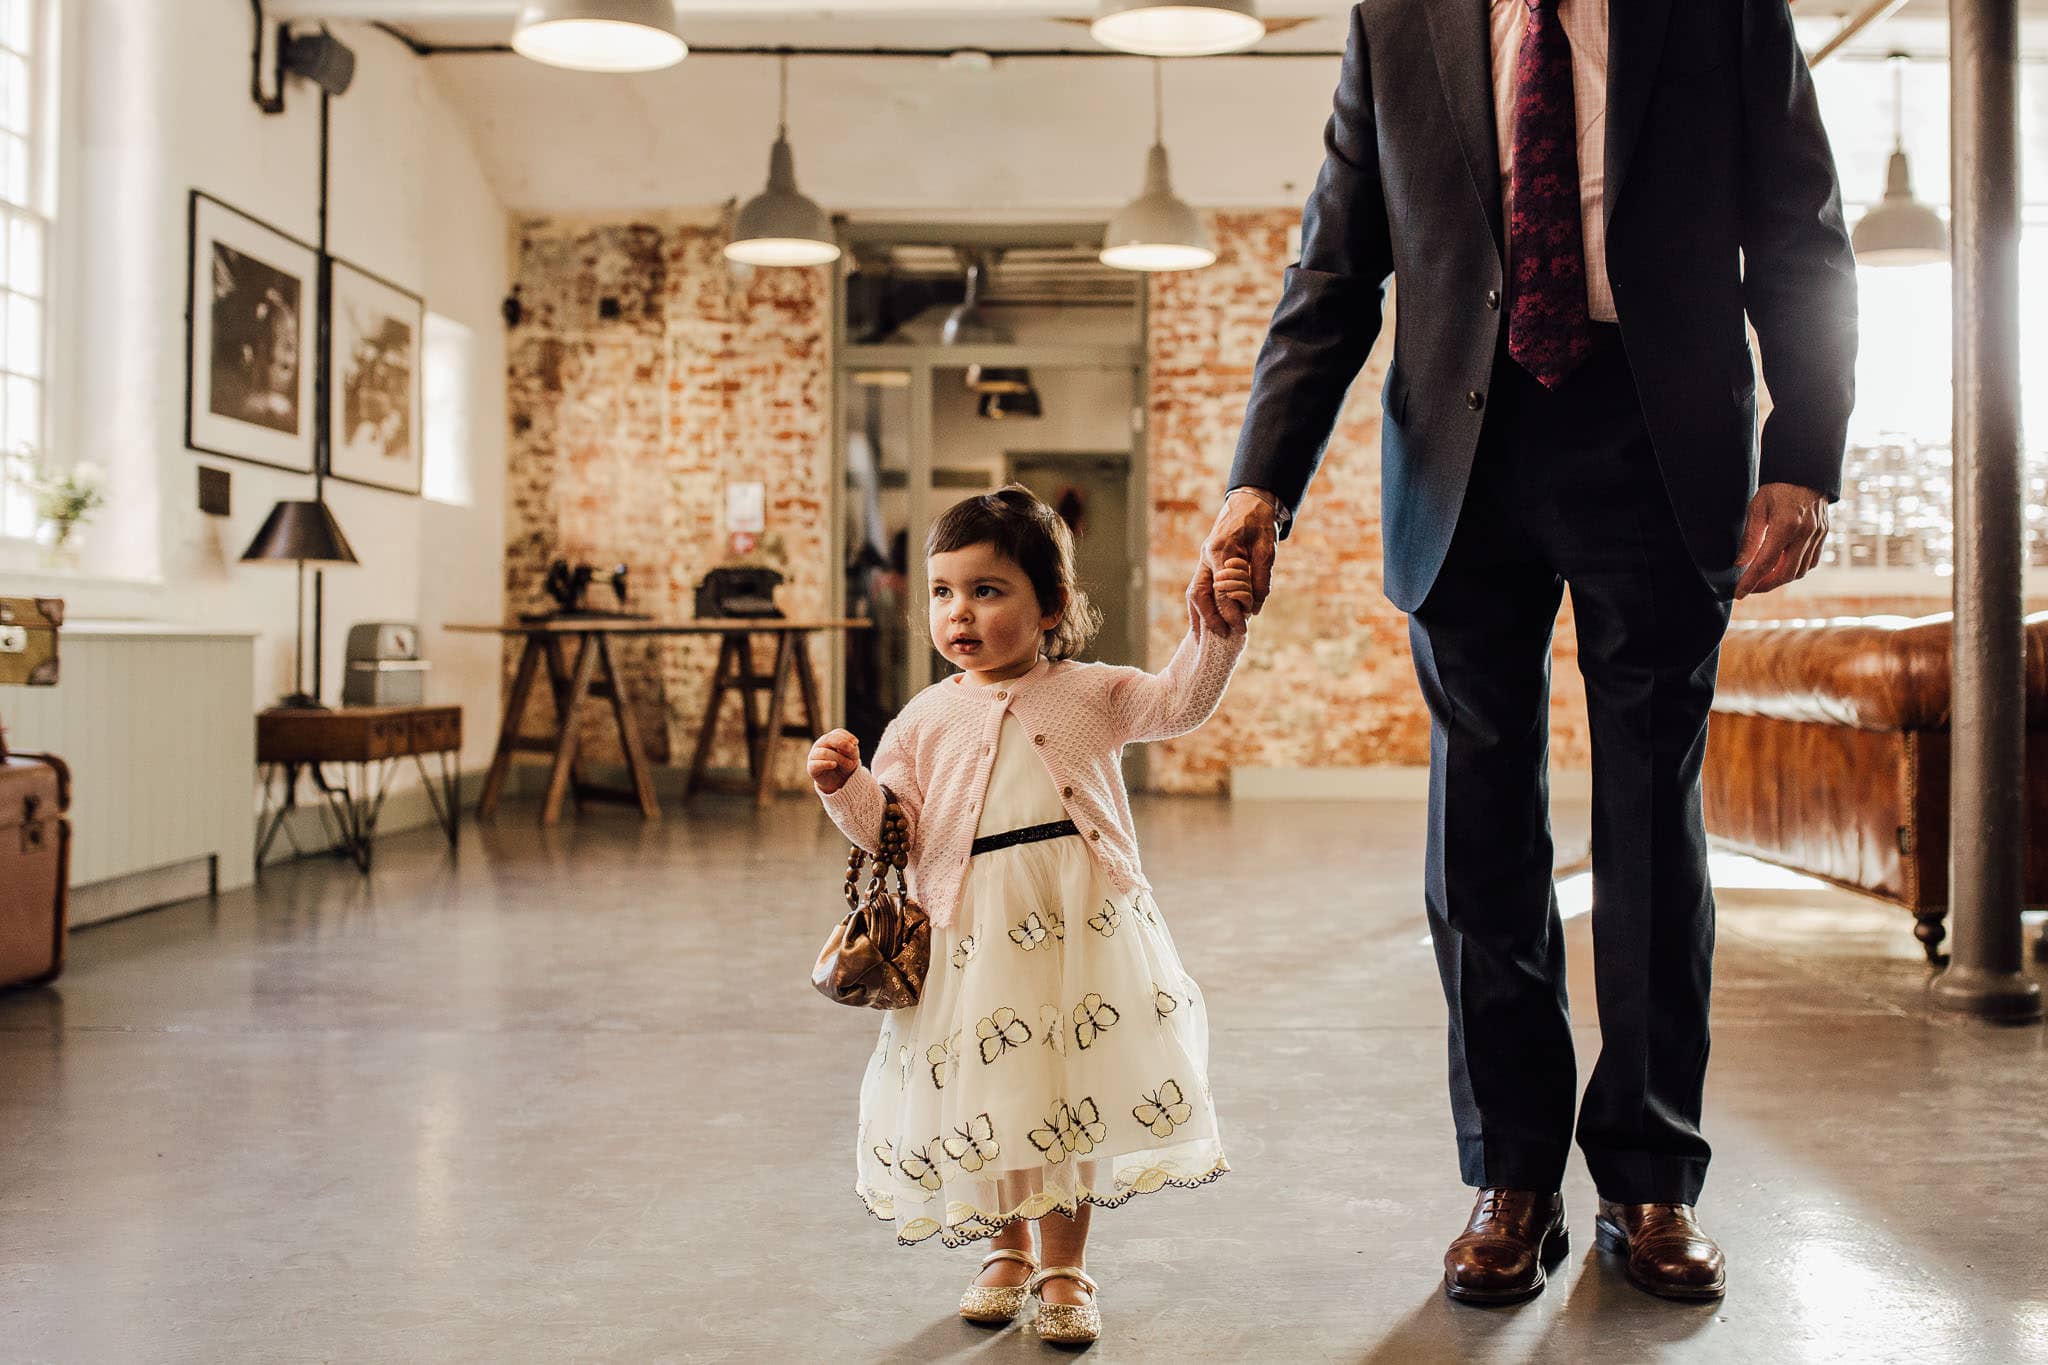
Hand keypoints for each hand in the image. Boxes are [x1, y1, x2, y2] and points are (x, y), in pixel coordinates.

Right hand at [808, 729, 860, 794]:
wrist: (838, 780)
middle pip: (828, 739)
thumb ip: (851, 749)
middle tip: (851, 749)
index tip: (855, 742)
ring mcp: (814, 755)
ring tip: (849, 765)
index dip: (847, 736)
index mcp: (830, 739)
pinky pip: (817, 764)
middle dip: (842, 743)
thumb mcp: (852, 756)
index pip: (837, 733)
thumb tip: (849, 746)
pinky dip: (826, 763)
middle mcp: (820, 744)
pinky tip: (834, 765)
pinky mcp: (811, 767)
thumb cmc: (845, 764)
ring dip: (839, 758)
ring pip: (825, 752)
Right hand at [1196, 489, 1279, 631]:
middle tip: (1223, 635)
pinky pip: (1198, 589)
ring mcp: (1203, 560)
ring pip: (1193, 593)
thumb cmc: (1259, 524)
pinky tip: (1204, 624)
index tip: (1242, 627)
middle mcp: (1206, 556)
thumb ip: (1261, 578)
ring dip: (1198, 617)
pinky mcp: (1205, 563)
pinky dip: (1199, 608)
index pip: (1221, 589)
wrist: (1248, 502)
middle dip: (1209, 618)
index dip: (1230, 611)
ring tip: (1204, 639)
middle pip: (1198, 593)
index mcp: (1221, 550)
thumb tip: (1255, 609)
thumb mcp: (1267, 549)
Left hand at [1732, 482, 1829, 598]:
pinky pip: (1811, 562)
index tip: (1739, 593)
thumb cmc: (1778, 488)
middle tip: (1750, 588)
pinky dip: (1795, 570)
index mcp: (1786, 525)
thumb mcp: (1757, 507)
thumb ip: (1750, 538)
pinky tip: (1782, 568)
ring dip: (1780, 579)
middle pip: (1785, 574)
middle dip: (1766, 585)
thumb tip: (1740, 564)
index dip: (1751, 582)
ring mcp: (1818, 535)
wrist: (1806, 473)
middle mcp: (1805, 533)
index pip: (1765, 563)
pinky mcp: (1824, 535)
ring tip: (1763, 578)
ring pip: (1800, 571)